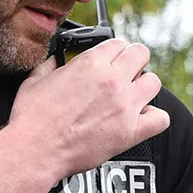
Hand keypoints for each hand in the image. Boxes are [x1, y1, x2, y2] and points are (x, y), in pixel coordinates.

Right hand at [8, 39, 169, 183]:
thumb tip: (56, 61)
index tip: (111, 59)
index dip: (114, 50)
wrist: (35, 149)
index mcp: (90, 63)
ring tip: (132, 95)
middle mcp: (112, 80)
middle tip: (124, 72)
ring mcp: (124, 106)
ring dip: (144, 86)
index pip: (118, 43)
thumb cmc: (32, 118)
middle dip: (133, 61)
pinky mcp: (130, 132)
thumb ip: (51, 65)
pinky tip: (142, 118)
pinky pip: (160, 119)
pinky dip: (154, 118)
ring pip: (154, 83)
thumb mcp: (35, 80)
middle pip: (141, 54)